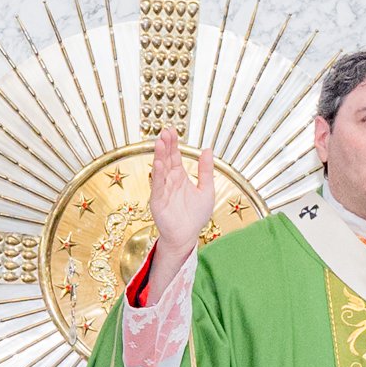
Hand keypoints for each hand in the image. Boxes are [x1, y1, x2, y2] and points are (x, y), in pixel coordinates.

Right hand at [145, 128, 216, 273]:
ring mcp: (162, 191)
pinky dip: (158, 176)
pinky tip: (159, 164)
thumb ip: (206, 171)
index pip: (174, 156)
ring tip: (159, 142)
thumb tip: (207, 149)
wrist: (187, 236)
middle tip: (165, 131)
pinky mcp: (158, 202)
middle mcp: (169, 181)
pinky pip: (158, 187)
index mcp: (179, 177)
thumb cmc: (195, 215)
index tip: (172, 130)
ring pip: (160, 170)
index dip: (173, 144)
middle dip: (165, 146)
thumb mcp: (206, 189)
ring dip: (159, 156)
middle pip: (166, 160)